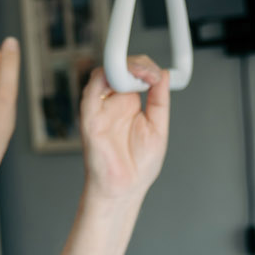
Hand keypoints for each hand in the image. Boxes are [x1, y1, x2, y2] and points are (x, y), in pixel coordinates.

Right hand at [79, 56, 169, 199]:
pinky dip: (107, 79)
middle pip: (119, 67)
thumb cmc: (137, 167)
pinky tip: (125, 83)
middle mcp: (113, 103)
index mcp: (129, 104)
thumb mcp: (158, 127)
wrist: (124, 190)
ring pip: (104, 73)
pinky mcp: (89, 117)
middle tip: (151, 73)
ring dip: (123, 68)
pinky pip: (91, 90)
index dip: (147, 68)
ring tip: (141, 76)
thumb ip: (159, 100)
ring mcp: (100, 109)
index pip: (134, 73)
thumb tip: (164, 75)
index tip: (159, 75)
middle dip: (137, 64)